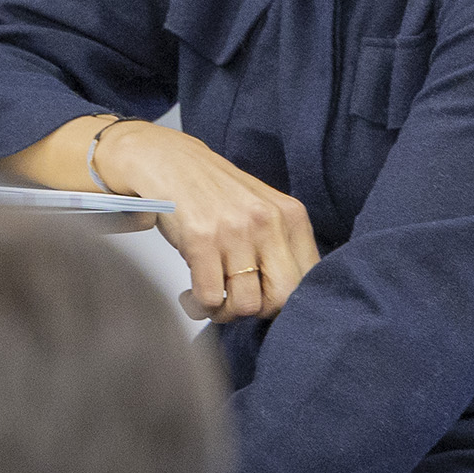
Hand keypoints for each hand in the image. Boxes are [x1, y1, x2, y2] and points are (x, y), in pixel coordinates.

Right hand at [99, 120, 318, 323]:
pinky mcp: (201, 240)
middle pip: (281, 298)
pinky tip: (190, 294)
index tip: (261, 298)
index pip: (308, 280)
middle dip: (257, 312)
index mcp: (290, 215)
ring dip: (223, 313)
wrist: (165, 160)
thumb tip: (286, 295)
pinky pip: (210, 297)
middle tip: (236, 303)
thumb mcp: (260, 209)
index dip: (284, 300)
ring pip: (245, 304)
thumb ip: (280, 245)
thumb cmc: (210, 191)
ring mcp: (234, 231)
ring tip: (210, 300)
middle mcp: (267, 221)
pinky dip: (198, 305)